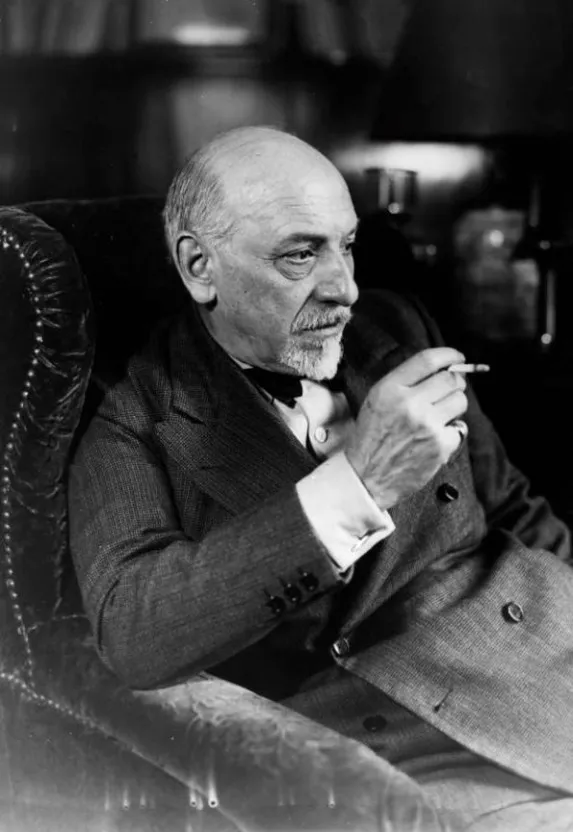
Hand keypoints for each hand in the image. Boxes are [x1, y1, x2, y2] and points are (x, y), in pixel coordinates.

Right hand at [345, 347, 467, 510]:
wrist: (365, 477)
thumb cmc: (371, 438)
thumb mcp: (377, 401)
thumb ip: (405, 383)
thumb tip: (443, 369)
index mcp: (390, 389)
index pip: (428, 360)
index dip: (449, 355)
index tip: (457, 357)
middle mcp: (409, 404)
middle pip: (451, 379)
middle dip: (455, 382)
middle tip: (449, 390)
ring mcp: (427, 425)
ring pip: (460, 401)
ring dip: (455, 406)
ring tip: (439, 416)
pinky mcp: (439, 446)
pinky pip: (460, 428)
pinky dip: (452, 431)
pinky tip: (436, 437)